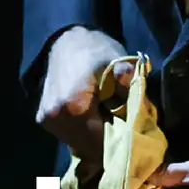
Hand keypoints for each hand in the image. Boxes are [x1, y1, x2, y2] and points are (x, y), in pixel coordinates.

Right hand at [36, 26, 133, 160]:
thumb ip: (132, 93)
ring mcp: (47, 120)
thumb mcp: (121, 66)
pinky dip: (84, 133)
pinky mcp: (43, 119)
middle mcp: (55, 119)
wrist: (66, 39)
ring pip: (78, 144)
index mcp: (74, 108)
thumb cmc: (95, 50)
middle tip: (125, 130)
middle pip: (89, 149)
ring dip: (95, 139)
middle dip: (109, 144)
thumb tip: (145, 117)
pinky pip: (69, 136)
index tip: (135, 140)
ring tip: (109, 121)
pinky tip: (94, 118)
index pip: (102, 145)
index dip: (121, 145)